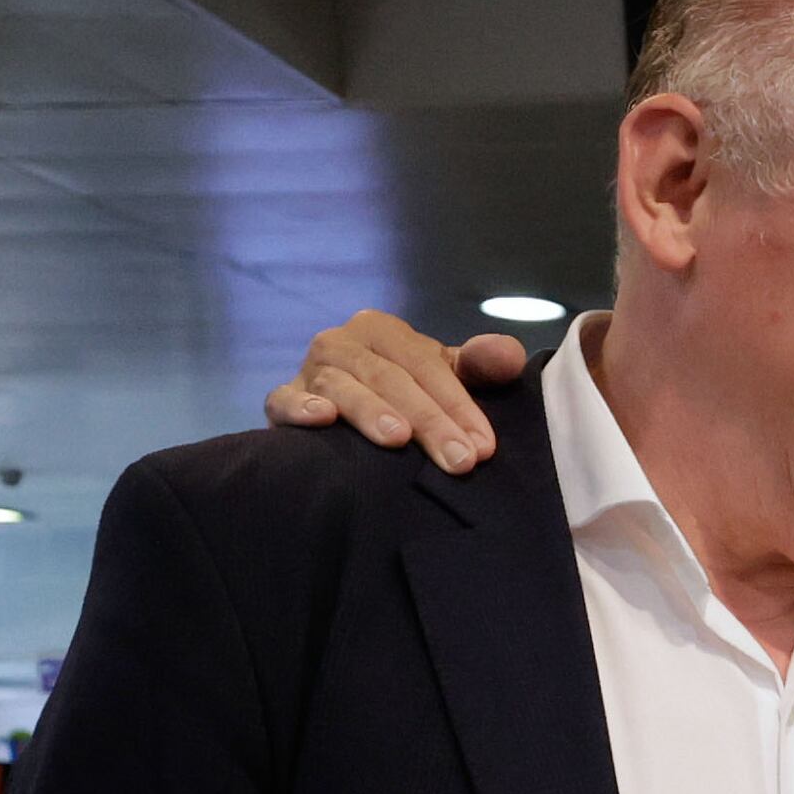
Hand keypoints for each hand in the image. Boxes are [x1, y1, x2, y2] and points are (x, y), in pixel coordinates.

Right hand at [267, 311, 525, 472]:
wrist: (347, 415)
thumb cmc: (407, 393)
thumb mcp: (445, 377)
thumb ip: (480, 365)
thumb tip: (511, 355)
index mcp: (383, 331)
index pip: (426, 365)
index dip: (458, 405)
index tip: (484, 447)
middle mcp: (343, 343)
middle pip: (391, 379)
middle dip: (429, 421)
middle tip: (460, 462)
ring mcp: (310, 370)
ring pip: (344, 388)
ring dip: (371, 412)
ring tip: (398, 439)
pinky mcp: (282, 399)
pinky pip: (284, 400)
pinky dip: (300, 408)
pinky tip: (322, 419)